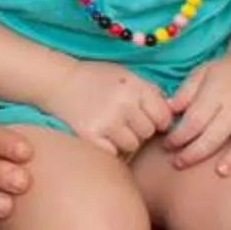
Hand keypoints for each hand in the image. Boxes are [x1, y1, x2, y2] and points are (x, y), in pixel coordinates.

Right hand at [47, 60, 170, 156]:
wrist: (57, 81)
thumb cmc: (96, 79)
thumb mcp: (127, 76)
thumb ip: (150, 93)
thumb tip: (173, 117)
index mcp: (135, 86)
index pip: (164, 117)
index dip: (157, 120)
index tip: (146, 117)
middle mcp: (124, 103)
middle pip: (148, 132)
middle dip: (139, 129)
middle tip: (123, 121)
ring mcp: (106, 121)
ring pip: (133, 145)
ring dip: (125, 141)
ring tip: (111, 128)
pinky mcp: (90, 135)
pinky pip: (114, 153)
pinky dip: (110, 149)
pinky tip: (101, 136)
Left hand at [162, 51, 230, 171]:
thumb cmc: (225, 71)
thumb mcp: (201, 73)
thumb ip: (184, 92)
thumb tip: (168, 110)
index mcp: (216, 91)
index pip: (194, 120)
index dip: (178, 136)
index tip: (167, 144)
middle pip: (213, 136)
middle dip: (193, 153)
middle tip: (178, 163)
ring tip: (220, 172)